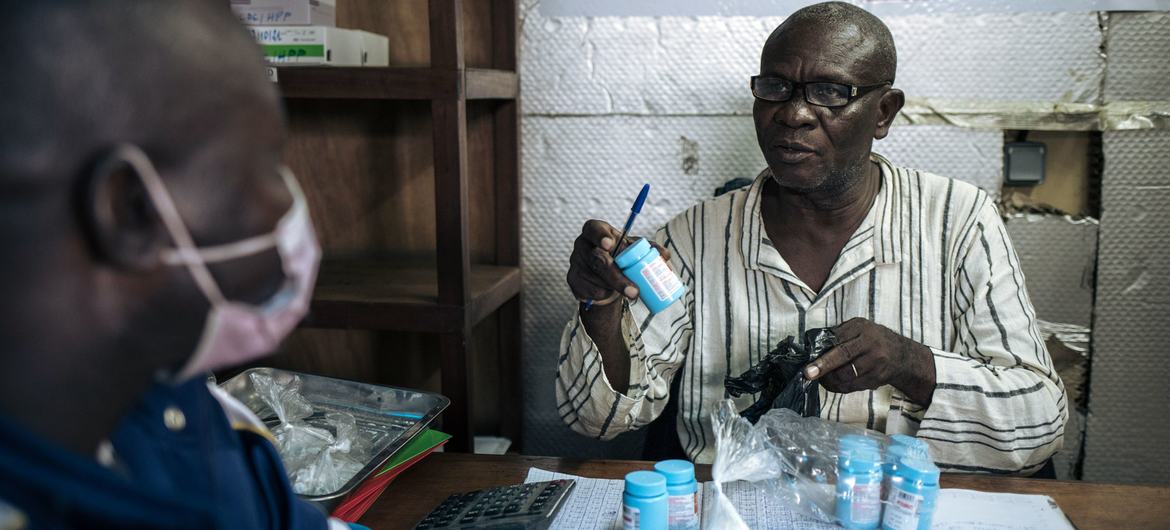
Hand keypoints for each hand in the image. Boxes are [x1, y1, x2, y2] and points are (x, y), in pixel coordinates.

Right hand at [566, 220, 671, 307]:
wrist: (606, 277)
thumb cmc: (621, 257)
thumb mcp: (634, 249)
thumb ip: (650, 250)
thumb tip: (665, 257)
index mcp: (595, 230)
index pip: (593, 229)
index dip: (600, 236)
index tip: (610, 245)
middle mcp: (582, 244)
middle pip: (597, 260)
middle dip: (617, 278)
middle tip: (635, 292)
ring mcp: (575, 263)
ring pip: (595, 279)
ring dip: (612, 289)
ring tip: (625, 291)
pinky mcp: (572, 280)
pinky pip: (588, 291)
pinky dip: (601, 295)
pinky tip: (607, 294)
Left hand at [802, 317, 935, 405]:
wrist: (902, 356)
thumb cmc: (873, 339)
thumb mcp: (858, 328)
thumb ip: (838, 334)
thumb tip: (813, 345)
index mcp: (862, 329)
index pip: (838, 340)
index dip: (822, 353)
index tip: (808, 362)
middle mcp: (871, 345)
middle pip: (843, 357)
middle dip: (824, 368)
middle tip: (809, 374)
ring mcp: (875, 363)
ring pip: (846, 375)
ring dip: (829, 380)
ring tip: (821, 378)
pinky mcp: (876, 379)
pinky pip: (852, 386)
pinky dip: (839, 387)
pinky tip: (833, 383)